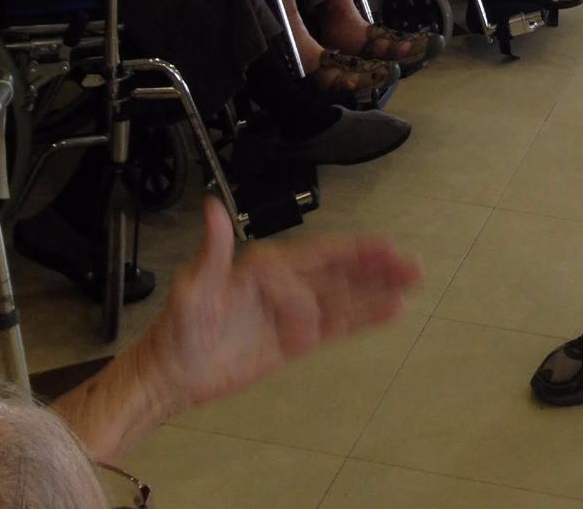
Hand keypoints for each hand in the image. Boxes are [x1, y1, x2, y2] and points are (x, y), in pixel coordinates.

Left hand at [130, 201, 420, 422]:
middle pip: (339, 270)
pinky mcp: (296, 340)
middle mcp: (285, 283)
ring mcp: (293, 312)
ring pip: (345, 295)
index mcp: (266, 266)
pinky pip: (336, 325)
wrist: (172, 374)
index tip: (380, 250)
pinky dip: (363, 317)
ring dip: (377, 288)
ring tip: (411, 280)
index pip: (315, 258)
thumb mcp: (193, 287)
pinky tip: (389, 311)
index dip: (349, 254)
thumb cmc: (177, 329)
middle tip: (410, 262)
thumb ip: (212, 251)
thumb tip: (212, 208)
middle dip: (375, 265)